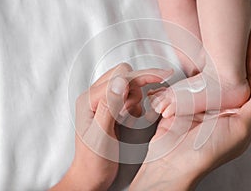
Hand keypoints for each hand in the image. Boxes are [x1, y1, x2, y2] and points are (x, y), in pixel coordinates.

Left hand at [50, 63, 172, 190]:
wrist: (91, 175)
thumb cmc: (93, 161)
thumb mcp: (101, 136)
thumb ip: (109, 106)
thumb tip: (121, 81)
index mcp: (88, 99)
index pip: (120, 76)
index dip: (142, 76)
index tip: (162, 78)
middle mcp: (94, 96)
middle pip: (124, 74)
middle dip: (139, 87)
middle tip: (137, 109)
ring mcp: (103, 101)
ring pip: (129, 84)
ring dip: (137, 98)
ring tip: (130, 118)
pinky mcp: (111, 108)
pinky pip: (129, 96)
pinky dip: (136, 104)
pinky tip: (132, 119)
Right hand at [130, 29, 250, 189]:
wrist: (174, 160)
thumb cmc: (208, 151)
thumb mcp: (240, 130)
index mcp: (241, 113)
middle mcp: (225, 106)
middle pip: (235, 74)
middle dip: (238, 53)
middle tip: (240, 32)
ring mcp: (206, 103)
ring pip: (216, 75)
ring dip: (218, 57)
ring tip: (221, 38)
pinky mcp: (188, 102)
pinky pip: (195, 82)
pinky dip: (198, 69)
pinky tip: (201, 55)